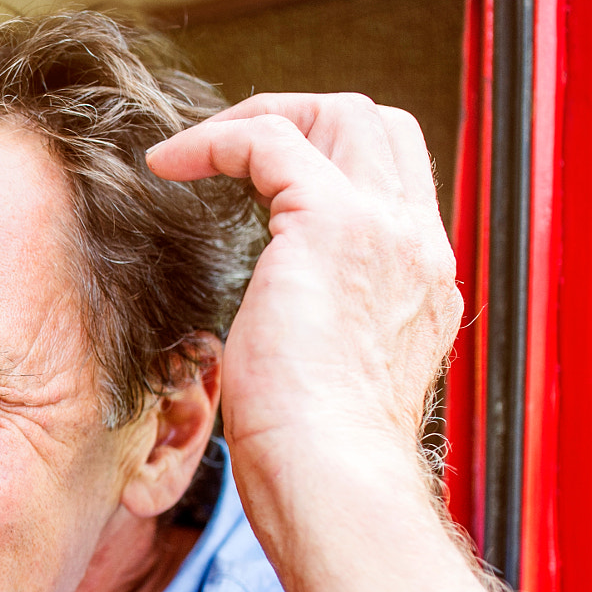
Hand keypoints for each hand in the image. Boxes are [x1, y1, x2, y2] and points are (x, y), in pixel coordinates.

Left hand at [146, 93, 460, 490]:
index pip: (397, 182)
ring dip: (261, 117)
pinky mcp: (333, 222)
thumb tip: (269, 329)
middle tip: (229, 149)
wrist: (332, 478)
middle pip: (380, 127)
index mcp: (422, 284)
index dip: (330, 162)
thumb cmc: (313, 456)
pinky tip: (169, 165)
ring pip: (339, 114)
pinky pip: (270, 140)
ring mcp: (385, 229)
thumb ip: (316, 332)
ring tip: (195, 150)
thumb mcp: (325, 379)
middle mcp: (417, 246)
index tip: (258, 185)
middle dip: (303, 119)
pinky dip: (214, 139)